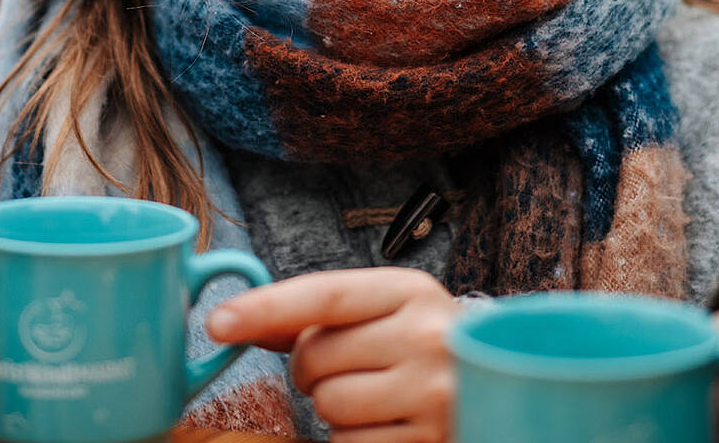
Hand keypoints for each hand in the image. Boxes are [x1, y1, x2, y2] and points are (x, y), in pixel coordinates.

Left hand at [207, 267, 459, 442]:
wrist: (501, 380)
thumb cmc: (423, 343)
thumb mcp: (383, 310)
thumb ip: (316, 315)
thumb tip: (240, 323)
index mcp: (412, 291)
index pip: (326, 294)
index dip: (265, 307)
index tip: (218, 323)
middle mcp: (429, 336)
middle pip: (315, 357)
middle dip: (310, 368)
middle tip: (344, 367)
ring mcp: (435, 394)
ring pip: (328, 405)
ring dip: (331, 407)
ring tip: (370, 396)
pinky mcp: (432, 440)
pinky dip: (353, 438)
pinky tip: (386, 423)